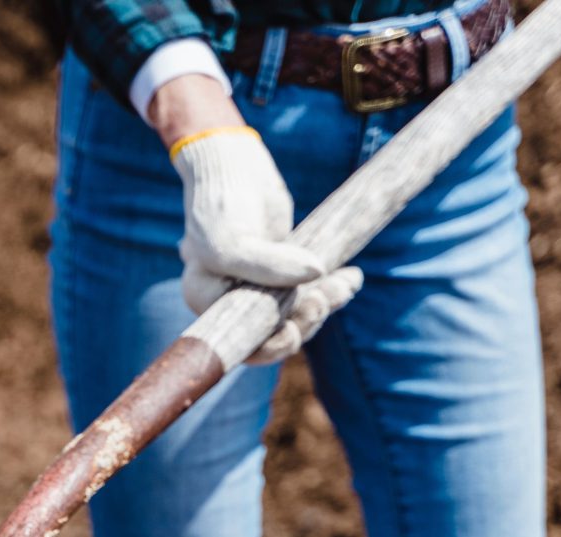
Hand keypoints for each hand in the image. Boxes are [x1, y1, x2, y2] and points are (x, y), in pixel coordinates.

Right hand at [151, 79, 360, 364]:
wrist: (234, 165)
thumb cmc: (221, 203)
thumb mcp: (232, 238)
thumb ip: (267, 265)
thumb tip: (317, 276)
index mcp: (208, 302)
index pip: (241, 345)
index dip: (271, 347)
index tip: (294, 330)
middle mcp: (230, 301)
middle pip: (273, 334)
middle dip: (304, 322)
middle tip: (324, 298)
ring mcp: (259, 288)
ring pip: (297, 314)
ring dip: (325, 303)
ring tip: (346, 283)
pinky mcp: (284, 271)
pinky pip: (311, 292)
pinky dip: (333, 288)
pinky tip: (352, 277)